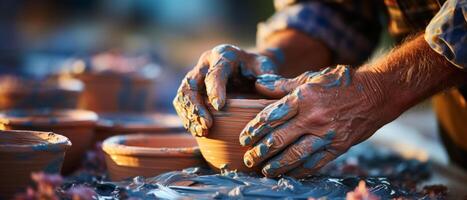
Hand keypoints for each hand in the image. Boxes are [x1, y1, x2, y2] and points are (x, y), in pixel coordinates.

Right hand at [173, 44, 279, 135]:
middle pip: (191, 83)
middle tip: (206, 125)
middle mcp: (205, 64)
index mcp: (223, 55)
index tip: (219, 107)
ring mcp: (196, 75)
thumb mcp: (266, 67)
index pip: (215, 73)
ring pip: (183, 94)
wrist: (247, 66)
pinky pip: (183, 102)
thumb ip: (269, 77)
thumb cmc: (257, 67)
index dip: (215, 89)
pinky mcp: (192, 88)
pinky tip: (197, 131)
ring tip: (201, 131)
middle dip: (196, 106)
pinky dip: (187, 117)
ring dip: (189, 114)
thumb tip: (269, 90)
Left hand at [240, 65, 400, 177]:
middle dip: (261, 151)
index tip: (244, 138)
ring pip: (295, 155)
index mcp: (304, 97)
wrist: (376, 94)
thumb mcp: (311, 77)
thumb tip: (258, 83)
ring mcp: (326, 134)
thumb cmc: (340, 83)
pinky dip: (300, 170)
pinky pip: (315, 163)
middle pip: (280, 138)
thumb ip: (282, 84)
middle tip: (249, 158)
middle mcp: (313, 117)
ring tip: (264, 170)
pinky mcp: (338, 147)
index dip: (254, 129)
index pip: (272, 116)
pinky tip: (288, 174)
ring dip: (277, 165)